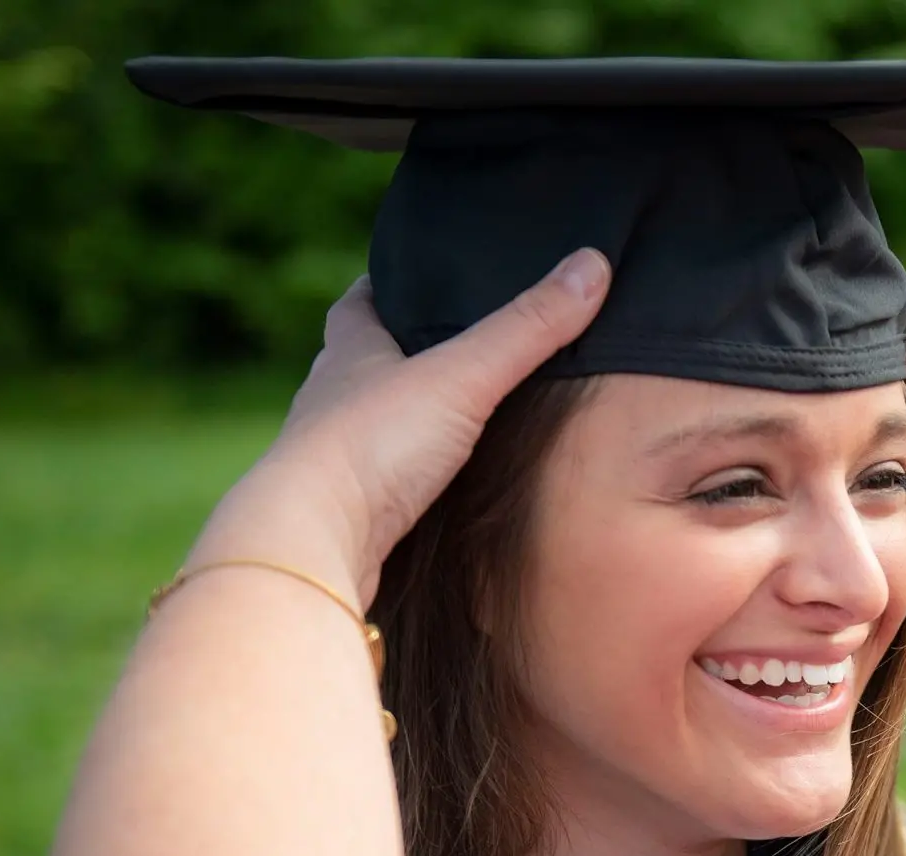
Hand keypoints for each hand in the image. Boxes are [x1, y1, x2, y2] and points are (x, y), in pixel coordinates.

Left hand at [193, 250, 612, 601]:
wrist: (314, 540)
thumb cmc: (373, 445)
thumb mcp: (462, 375)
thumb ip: (527, 328)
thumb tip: (591, 264)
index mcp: (350, 352)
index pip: (361, 302)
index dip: (388, 284)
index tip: (418, 274)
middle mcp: (333, 399)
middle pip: (365, 361)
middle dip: (402, 352)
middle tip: (454, 343)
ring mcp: (336, 458)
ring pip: (372, 423)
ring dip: (406, 417)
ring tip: (456, 412)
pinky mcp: (349, 510)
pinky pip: (382, 479)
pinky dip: (409, 472)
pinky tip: (439, 480)